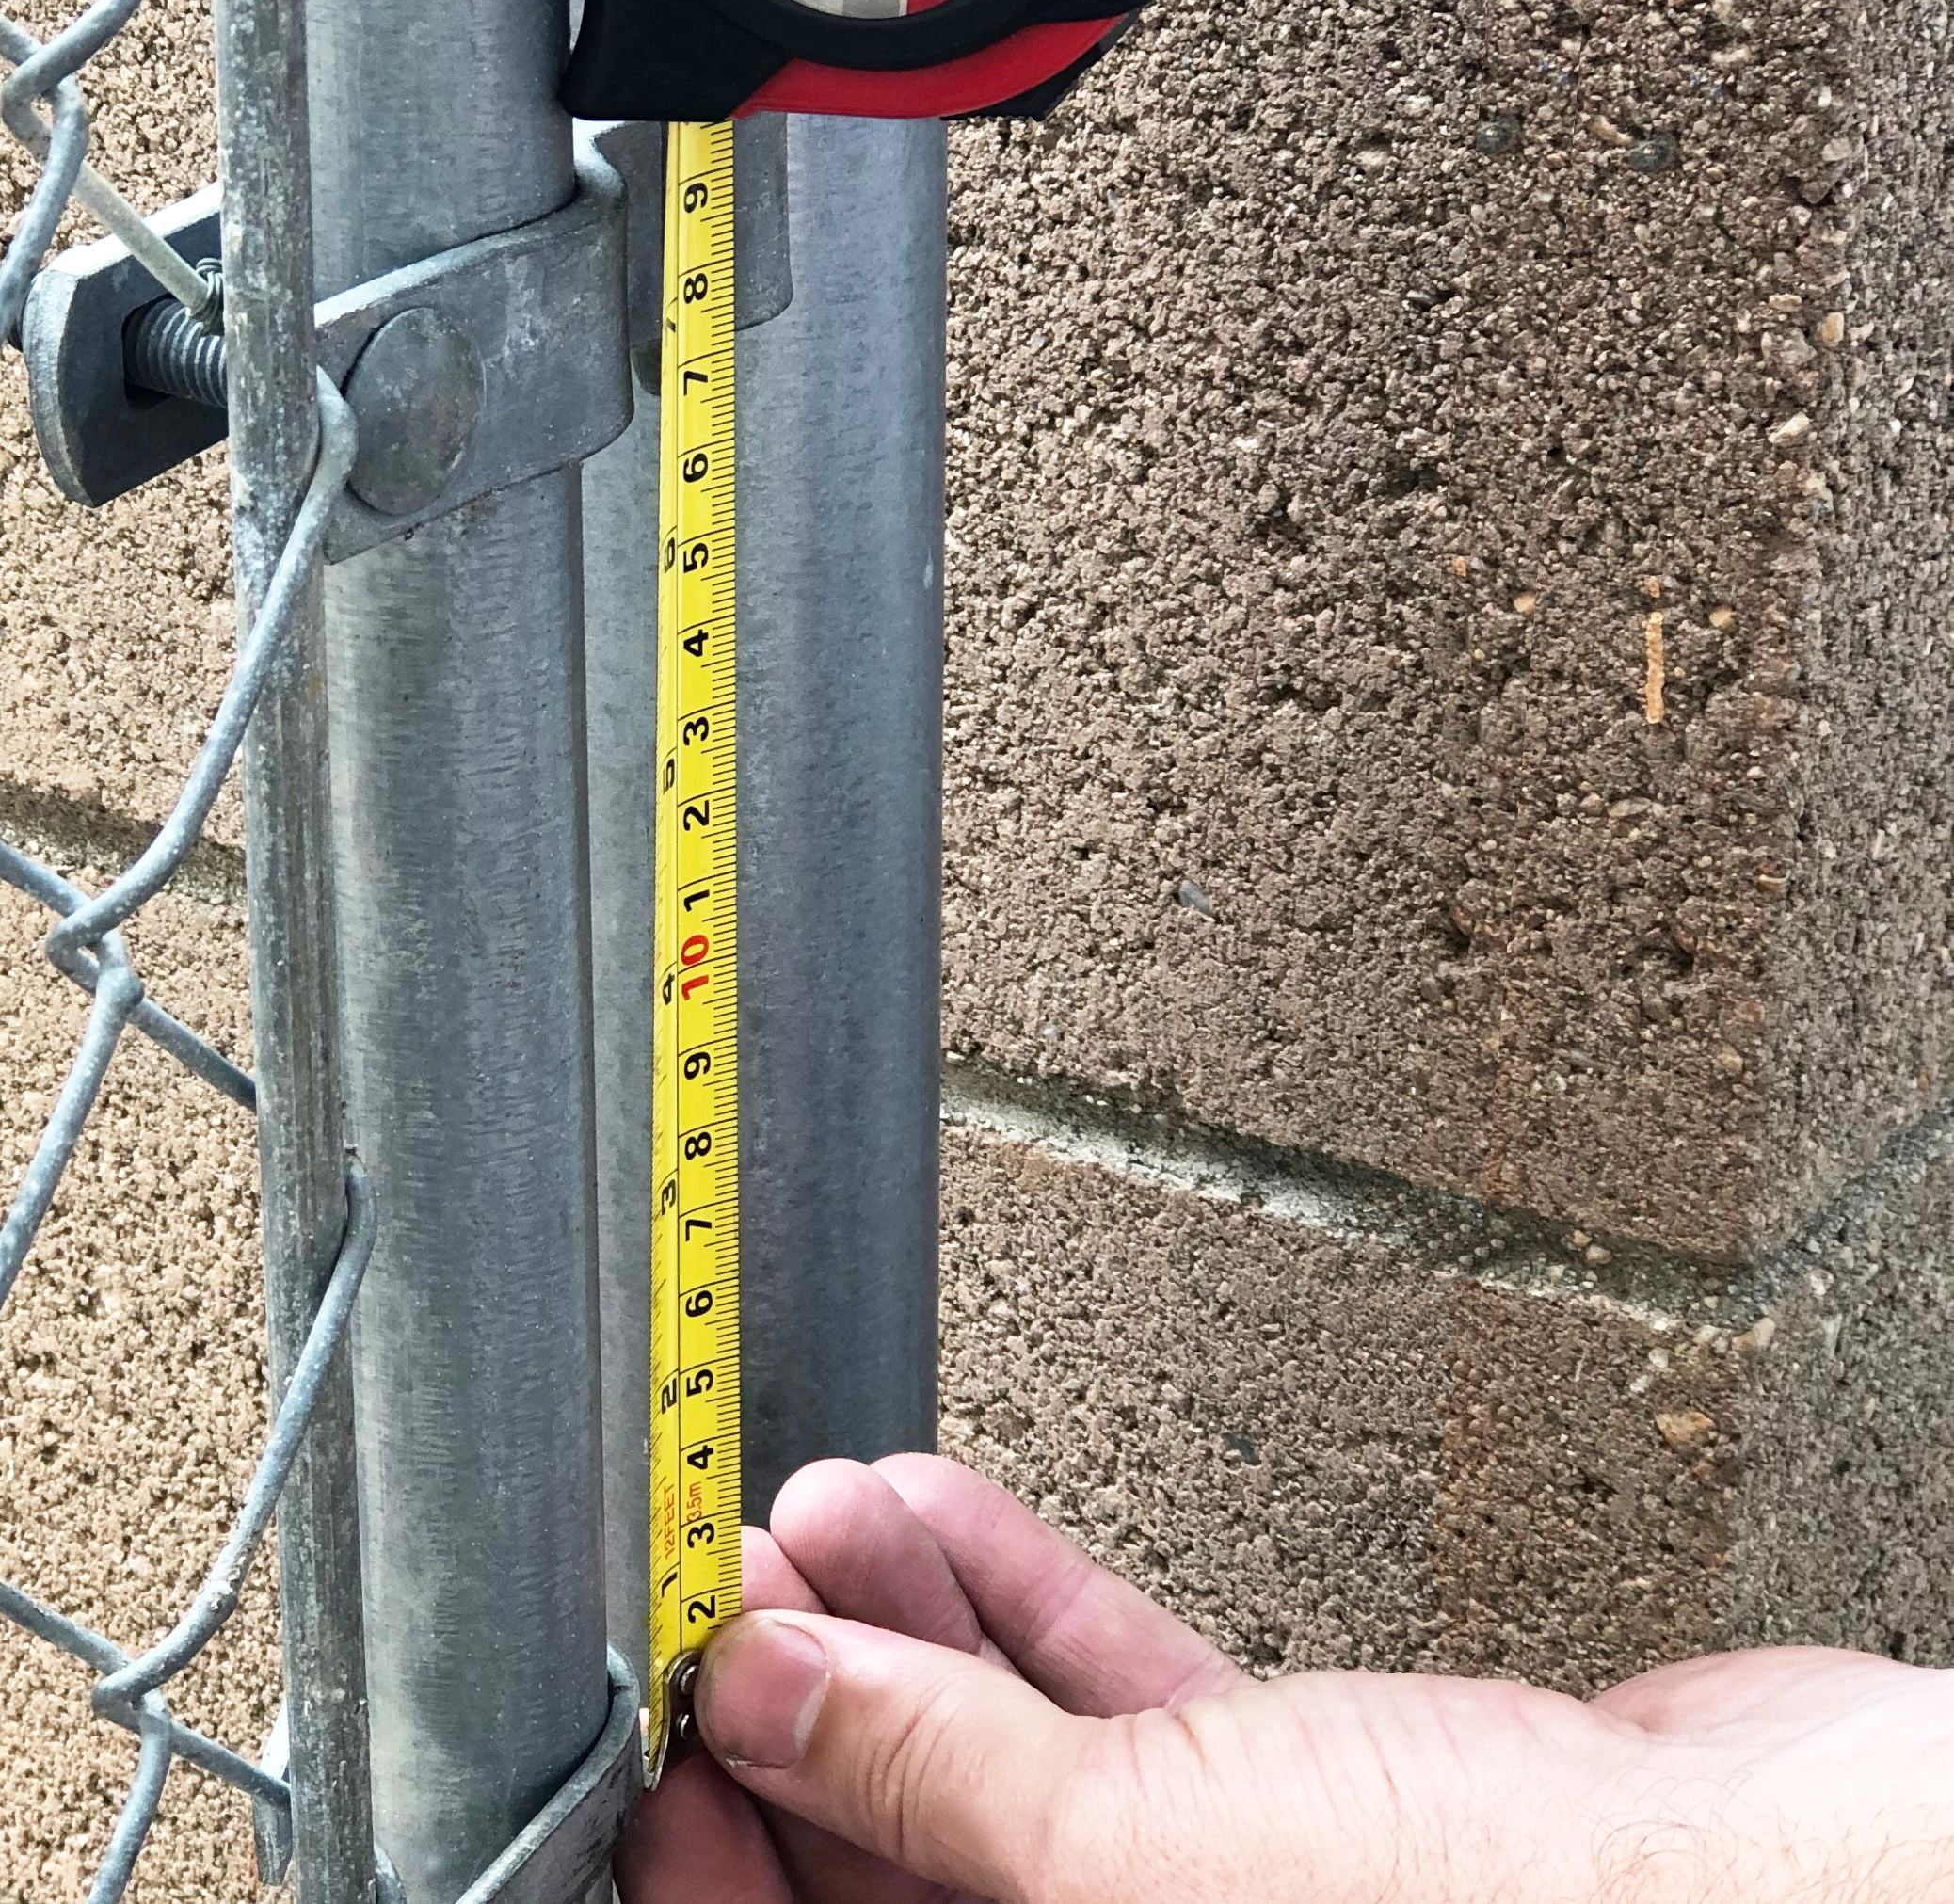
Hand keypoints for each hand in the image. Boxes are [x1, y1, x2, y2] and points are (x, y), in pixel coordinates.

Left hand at [614, 1455, 1953, 1902]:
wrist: (1757, 1871)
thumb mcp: (1138, 1864)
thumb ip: (933, 1775)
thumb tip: (767, 1685)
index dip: (710, 1849)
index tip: (666, 1714)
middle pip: (891, 1863)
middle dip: (802, 1706)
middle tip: (733, 1575)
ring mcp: (1205, 1902)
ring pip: (993, 1768)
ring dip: (898, 1629)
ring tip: (818, 1514)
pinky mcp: (1285, 1807)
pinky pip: (1108, 1709)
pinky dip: (1023, 1608)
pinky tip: (946, 1517)